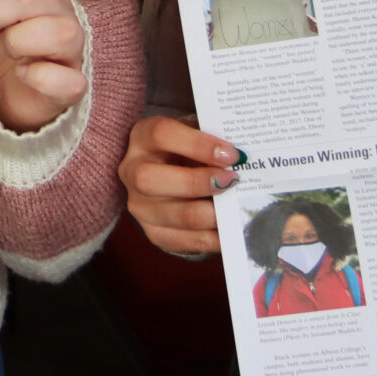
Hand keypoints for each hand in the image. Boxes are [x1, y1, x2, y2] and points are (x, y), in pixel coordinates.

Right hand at [121, 114, 238, 255]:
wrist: (169, 173)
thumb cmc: (187, 149)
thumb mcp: (194, 134)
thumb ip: (212, 140)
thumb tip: (244, 158)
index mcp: (142, 137)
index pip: (161, 135)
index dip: (198, 144)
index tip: (231, 153)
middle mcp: (132, 171)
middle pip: (151, 179)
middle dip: (198, 182)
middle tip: (233, 180)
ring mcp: (140, 206)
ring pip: (175, 215)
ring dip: (212, 214)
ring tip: (237, 208)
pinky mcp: (154, 232)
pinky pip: (185, 241)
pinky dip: (213, 238)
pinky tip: (232, 230)